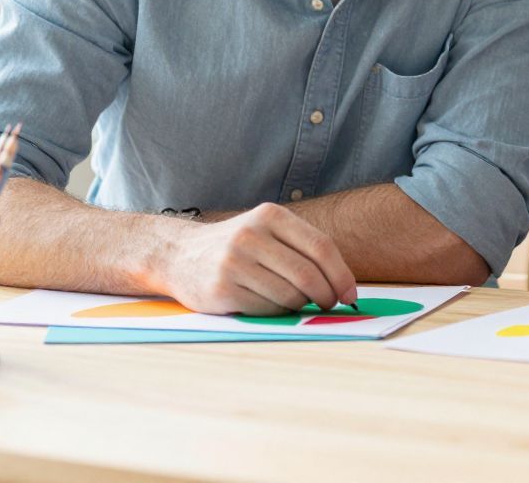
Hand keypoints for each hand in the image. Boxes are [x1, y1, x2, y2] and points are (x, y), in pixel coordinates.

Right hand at [155, 203, 357, 314]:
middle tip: (330, 304)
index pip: (321, 247)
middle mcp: (251, 235)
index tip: (350, 294)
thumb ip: (302, 248)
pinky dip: (277, 312)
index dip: (341, 274)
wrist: (179, 255)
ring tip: (295, 302)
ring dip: (301, 305)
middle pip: (308, 274)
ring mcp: (234, 262)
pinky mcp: (221, 289)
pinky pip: (266, 309)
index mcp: (271, 215)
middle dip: (327, 295)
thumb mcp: (267, 231)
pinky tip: (270, 304)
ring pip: (289, 295)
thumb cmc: (238, 247)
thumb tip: (343, 285)